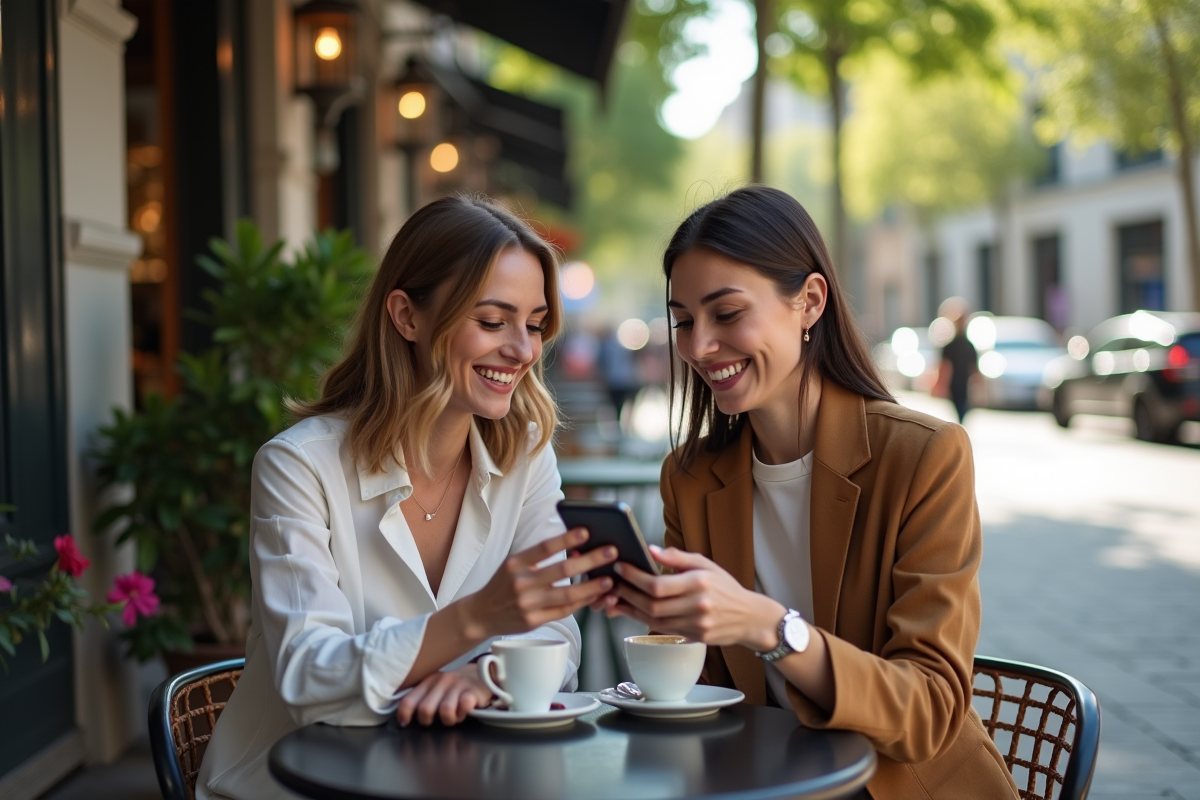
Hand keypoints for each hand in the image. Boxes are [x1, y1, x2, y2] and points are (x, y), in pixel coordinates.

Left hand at [396, 664, 492, 726]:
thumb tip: (403, 718)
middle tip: (436, 720)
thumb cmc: (454, 687)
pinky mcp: (473, 691)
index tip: (405, 723)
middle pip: (425, 709)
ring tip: (453, 717)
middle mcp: (442, 681)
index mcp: (428, 681)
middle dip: (428, 721)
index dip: (404, 715)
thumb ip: (420, 698)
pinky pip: (464, 706)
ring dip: (448, 720)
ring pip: (445, 711)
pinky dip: (463, 713)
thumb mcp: (435, 688)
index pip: (409, 700)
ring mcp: (458, 685)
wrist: (481, 675)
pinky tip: (464, 712)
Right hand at [463, 527, 616, 638]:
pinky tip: (594, 595)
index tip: (586, 531)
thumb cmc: (503, 585)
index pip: (544, 548)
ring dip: (592, 586)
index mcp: (515, 563)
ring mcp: (528, 604)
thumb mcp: (513, 564)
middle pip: (562, 570)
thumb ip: (538, 558)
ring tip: (609, 579)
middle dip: (591, 560)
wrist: (481, 614)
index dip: (566, 539)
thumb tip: (575, 551)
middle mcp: (521, 583)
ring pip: (568, 594)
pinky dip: (581, 602)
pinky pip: (563, 611)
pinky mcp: (534, 621)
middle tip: (611, 552)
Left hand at [608, 545, 783, 649]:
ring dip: (631, 610)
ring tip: (616, 599)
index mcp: (699, 582)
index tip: (620, 567)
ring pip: (654, 620)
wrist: (749, 617)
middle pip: (652, 604)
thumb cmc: (725, 587)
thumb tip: (650, 550)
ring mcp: (696, 624)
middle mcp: (698, 605)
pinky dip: (644, 620)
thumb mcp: (705, 564)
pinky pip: (663, 629)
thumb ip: (677, 557)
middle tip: (613, 584)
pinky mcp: (694, 637)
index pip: (658, 584)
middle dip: (628, 594)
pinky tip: (633, 611)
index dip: (634, 577)